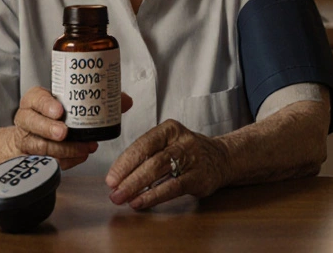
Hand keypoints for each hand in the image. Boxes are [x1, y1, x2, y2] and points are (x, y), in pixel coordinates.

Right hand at [10, 88, 133, 169]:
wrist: (31, 136)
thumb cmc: (53, 117)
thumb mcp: (68, 103)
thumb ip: (97, 100)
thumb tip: (125, 101)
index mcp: (35, 101)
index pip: (35, 98)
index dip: (46, 105)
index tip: (59, 111)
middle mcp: (27, 119)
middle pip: (32, 122)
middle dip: (49, 128)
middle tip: (64, 133)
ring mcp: (27, 139)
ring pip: (39, 145)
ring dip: (62, 149)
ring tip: (82, 149)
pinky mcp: (31, 158)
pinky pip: (46, 162)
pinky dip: (64, 161)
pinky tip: (78, 158)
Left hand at [104, 119, 230, 209]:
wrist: (222, 158)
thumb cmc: (187, 152)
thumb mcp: (169, 143)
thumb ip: (147, 155)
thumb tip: (118, 176)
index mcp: (170, 129)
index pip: (142, 144)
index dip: (124, 162)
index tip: (111, 178)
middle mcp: (181, 141)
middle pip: (150, 159)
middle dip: (128, 177)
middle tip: (113, 192)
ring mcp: (192, 159)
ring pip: (159, 172)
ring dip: (137, 187)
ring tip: (122, 198)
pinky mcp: (199, 177)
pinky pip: (172, 187)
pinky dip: (153, 196)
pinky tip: (140, 202)